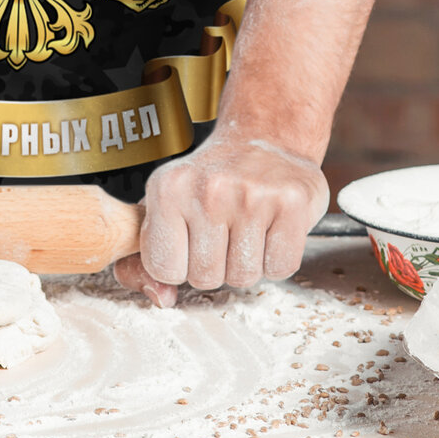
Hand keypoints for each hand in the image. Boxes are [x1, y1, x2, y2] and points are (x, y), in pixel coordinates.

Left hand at [113, 130, 328, 300]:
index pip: (164, 268)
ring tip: (246, 226)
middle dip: (215, 265)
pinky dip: (276, 258)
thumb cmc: (213, 179)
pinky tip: (270, 227)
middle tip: (223, 231)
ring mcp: (251, 195)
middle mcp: (208, 189)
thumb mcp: (166, 202)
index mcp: (168, 187)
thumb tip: (160, 298)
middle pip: (205, 278)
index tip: (189, 240)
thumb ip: (148, 255)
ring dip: (247, 262)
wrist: (265, 139)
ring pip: (243, 278)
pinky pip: (279, 268)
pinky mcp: (290, 202)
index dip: (179, 264)